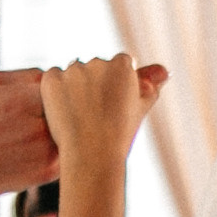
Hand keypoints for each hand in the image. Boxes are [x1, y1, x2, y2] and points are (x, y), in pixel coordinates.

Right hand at [0, 69, 64, 205]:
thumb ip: (27, 75)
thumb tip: (58, 74)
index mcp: (24, 99)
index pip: (64, 86)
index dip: (62, 88)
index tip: (56, 91)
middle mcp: (37, 127)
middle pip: (73, 111)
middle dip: (67, 109)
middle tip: (58, 111)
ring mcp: (43, 153)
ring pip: (73, 135)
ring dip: (69, 131)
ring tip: (45, 130)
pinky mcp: (44, 174)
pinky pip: (67, 157)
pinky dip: (64, 151)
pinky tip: (46, 147)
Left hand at [39, 55, 164, 175]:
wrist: (92, 154)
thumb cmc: (120, 136)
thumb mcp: (140, 109)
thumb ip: (151, 86)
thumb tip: (165, 71)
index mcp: (122, 65)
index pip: (119, 65)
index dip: (114, 86)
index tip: (111, 105)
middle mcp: (98, 61)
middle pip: (94, 68)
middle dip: (93, 85)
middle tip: (94, 115)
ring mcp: (73, 69)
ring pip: (73, 73)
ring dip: (73, 87)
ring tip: (79, 116)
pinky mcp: (51, 79)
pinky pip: (52, 78)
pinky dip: (54, 91)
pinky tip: (62, 111)